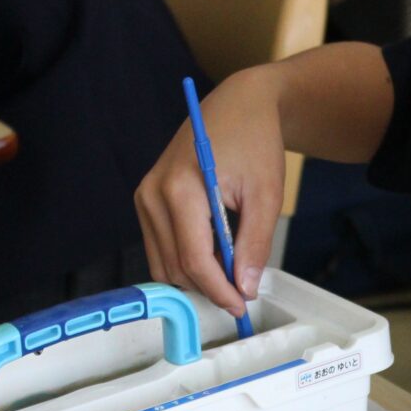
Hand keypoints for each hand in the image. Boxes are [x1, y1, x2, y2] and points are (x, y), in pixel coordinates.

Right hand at [134, 67, 284, 320]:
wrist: (238, 105)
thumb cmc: (254, 142)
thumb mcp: (266, 195)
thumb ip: (254, 244)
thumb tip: (245, 288)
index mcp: (181, 188)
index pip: (194, 259)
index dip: (218, 290)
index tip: (241, 305)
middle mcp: (153, 194)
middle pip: (175, 267)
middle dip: (208, 287)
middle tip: (242, 291)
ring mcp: (144, 197)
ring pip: (163, 263)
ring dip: (196, 277)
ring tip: (232, 270)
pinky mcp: (145, 200)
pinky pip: (160, 247)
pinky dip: (186, 261)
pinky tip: (215, 255)